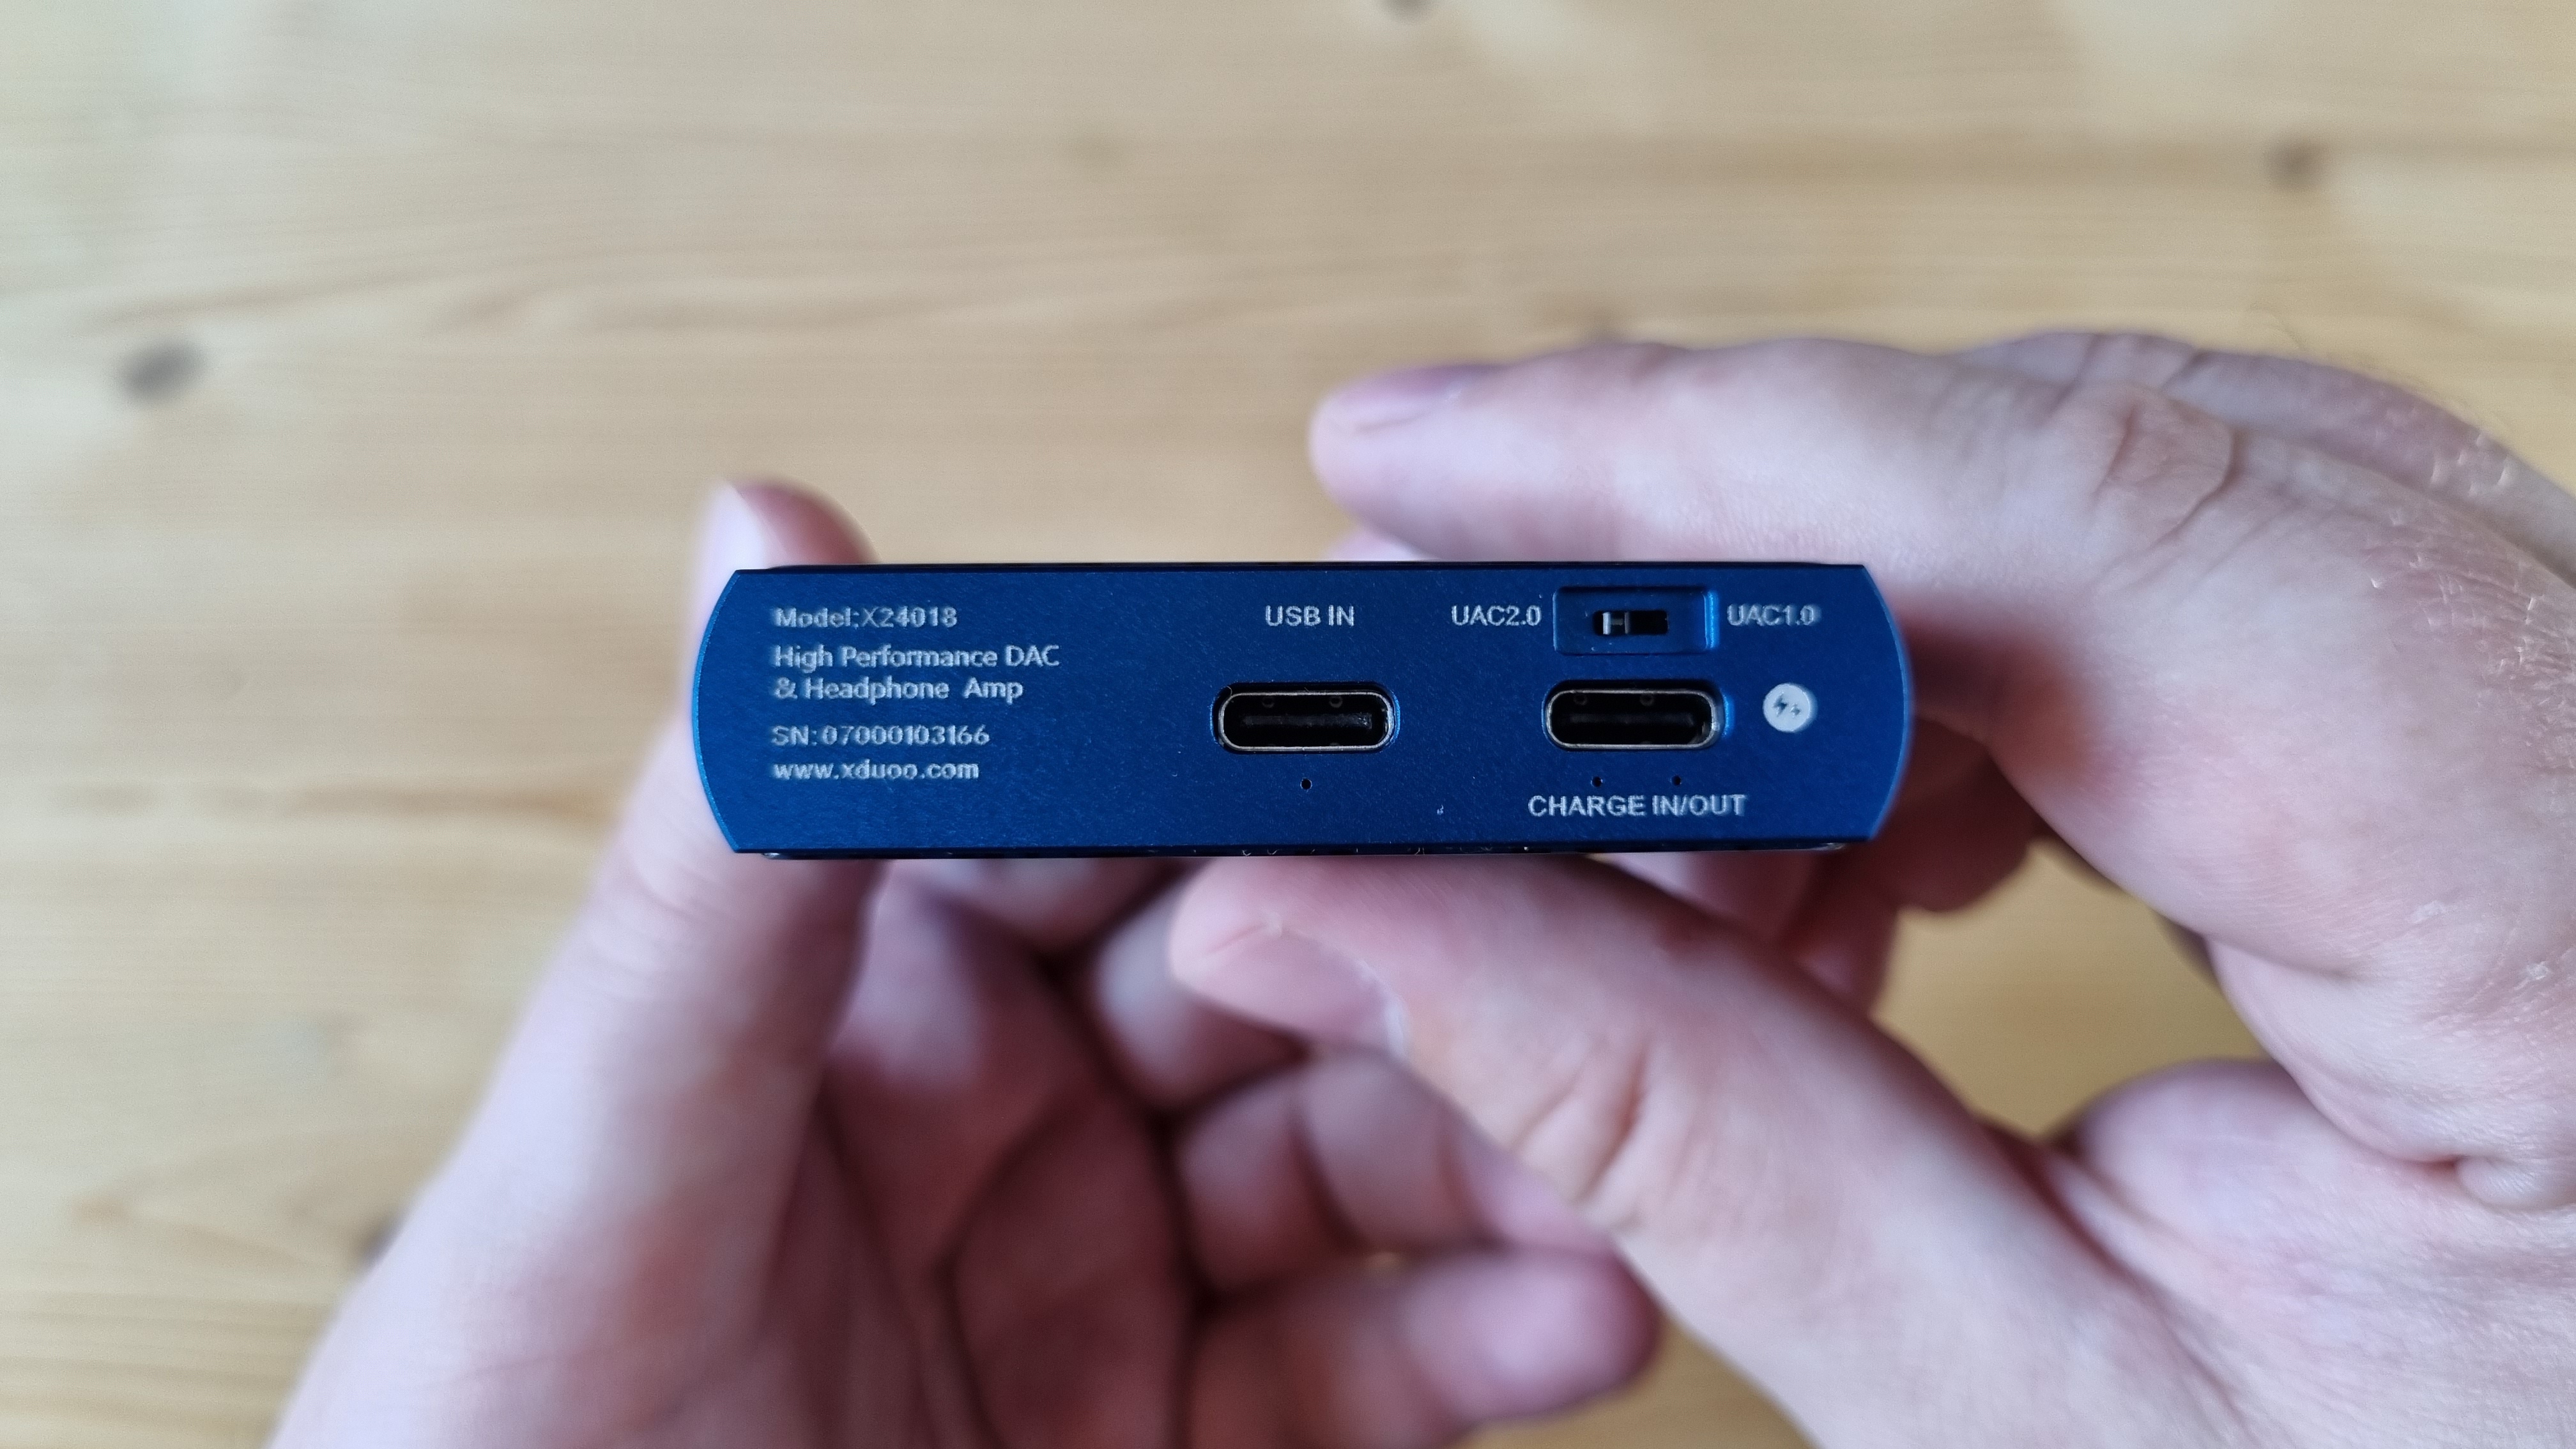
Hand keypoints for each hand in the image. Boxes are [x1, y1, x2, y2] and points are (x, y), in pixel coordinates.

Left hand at [270, 483, 1655, 1448]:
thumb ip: (714, 882)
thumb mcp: (601, 1163)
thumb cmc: (498, 1448)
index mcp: (874, 979)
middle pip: (1290, 970)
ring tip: (1635, 1149)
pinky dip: (1487, 1333)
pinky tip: (1593, 1310)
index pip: (1114, 803)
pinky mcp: (1178, 1430)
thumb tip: (767, 526)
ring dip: (1511, 1139)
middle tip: (1621, 929)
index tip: (1450, 698)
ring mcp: (1109, 1270)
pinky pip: (1366, 1362)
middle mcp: (1014, 1102)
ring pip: (1366, 1158)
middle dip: (1455, 951)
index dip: (1278, 742)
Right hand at [1170, 335, 2575, 1446]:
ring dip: (1831, 643)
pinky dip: (1962, 685)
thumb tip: (1350, 913)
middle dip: (1727, 548)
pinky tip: (1853, 864)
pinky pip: (2199, 584)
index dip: (1707, 457)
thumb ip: (1679, 1132)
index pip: (2096, 527)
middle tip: (1466, 672)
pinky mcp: (2503, 728)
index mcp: (2555, 912)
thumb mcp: (2031, 1404)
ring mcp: (2568, 707)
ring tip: (1669, 874)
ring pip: (2131, 494)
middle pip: (2099, 464)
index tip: (1425, 471)